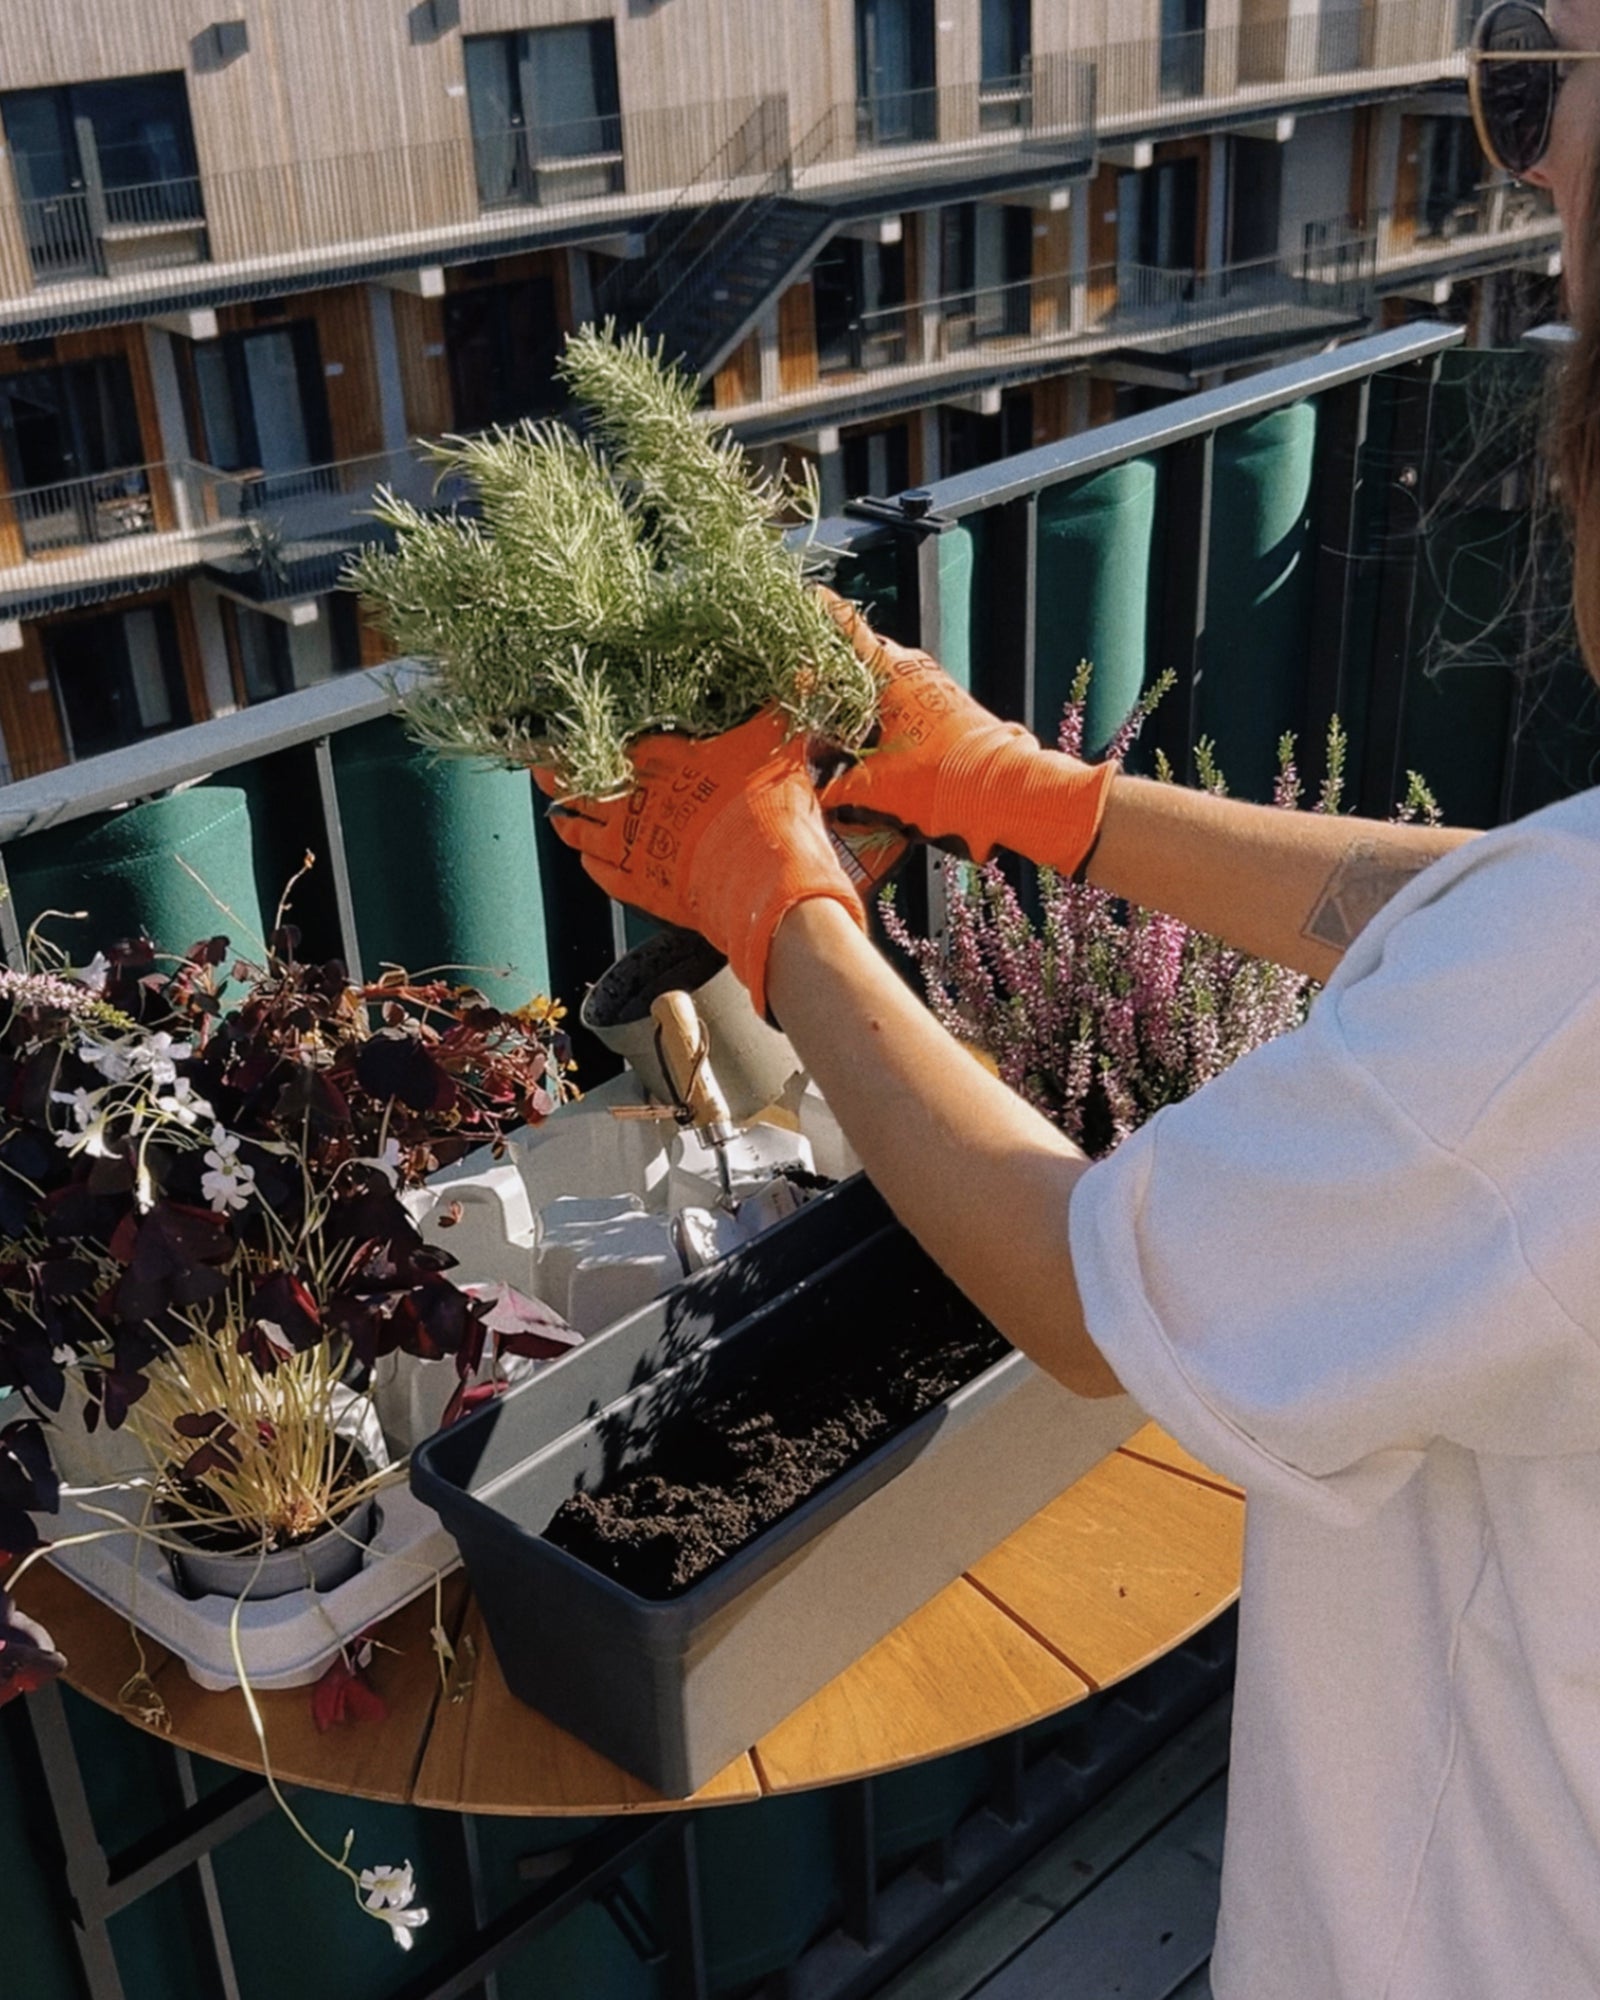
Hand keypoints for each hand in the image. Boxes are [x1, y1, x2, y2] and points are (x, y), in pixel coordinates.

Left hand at [539, 710, 865, 1019]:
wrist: (766, 878)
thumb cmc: (770, 806)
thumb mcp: (777, 742)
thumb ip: (779, 706)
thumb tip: (807, 666)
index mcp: (662, 756)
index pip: (611, 738)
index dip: (587, 731)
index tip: (569, 725)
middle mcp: (636, 797)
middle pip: (582, 781)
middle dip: (556, 772)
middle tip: (539, 762)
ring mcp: (632, 843)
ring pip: (580, 828)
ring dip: (566, 817)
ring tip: (556, 811)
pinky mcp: (638, 884)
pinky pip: (597, 871)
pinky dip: (587, 860)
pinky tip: (585, 857)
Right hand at [816, 589, 1116, 877]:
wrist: (1003, 791)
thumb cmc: (938, 782)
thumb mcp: (876, 789)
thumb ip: (837, 789)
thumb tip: (814, 794)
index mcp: (893, 675)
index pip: (853, 634)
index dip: (830, 615)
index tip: (813, 595)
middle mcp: (917, 671)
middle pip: (872, 654)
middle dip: (846, 659)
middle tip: (818, 671)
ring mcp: (939, 685)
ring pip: (894, 675)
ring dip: (871, 684)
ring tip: (845, 704)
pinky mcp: (953, 704)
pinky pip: (913, 692)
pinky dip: (892, 701)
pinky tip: (879, 726)